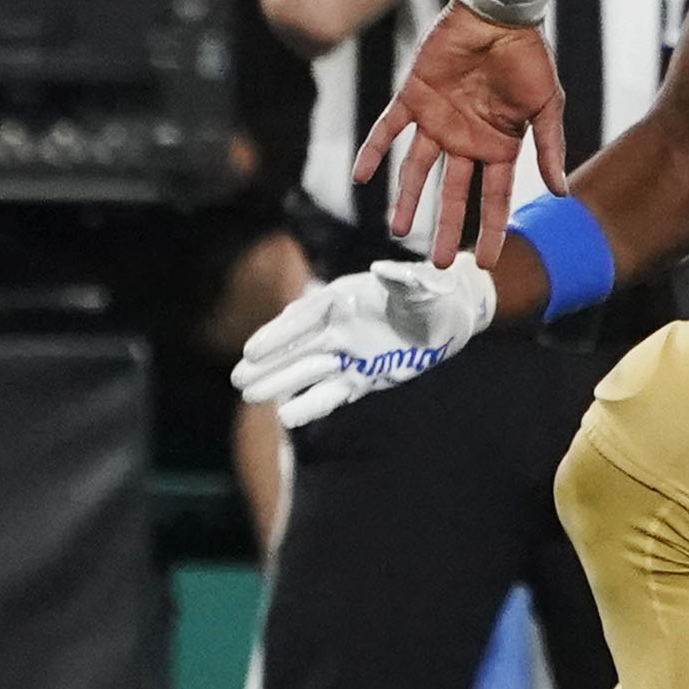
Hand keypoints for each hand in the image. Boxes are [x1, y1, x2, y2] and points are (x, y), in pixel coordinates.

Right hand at [232, 257, 500, 427]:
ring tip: (250, 397)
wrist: (450, 316)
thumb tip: (384, 270)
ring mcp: (349, 354)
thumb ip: (403, 280)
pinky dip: (313, 405)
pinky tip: (288, 418)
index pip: (303, 319)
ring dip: (280, 384)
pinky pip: (334, 394)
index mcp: (344, 300)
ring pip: (308, 372)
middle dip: (268, 363)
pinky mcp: (363, 377)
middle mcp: (339, 328)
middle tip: (238, 379)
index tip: (251, 350)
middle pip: (296, 348)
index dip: (277, 335)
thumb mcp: (423, 284)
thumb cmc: (434, 293)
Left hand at [356, 5, 567, 264]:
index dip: (492, 230)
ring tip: (397, 231)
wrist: (498, 14)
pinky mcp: (413, 98)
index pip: (494, 198)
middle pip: (453, 193)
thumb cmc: (528, 56)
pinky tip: (360, 176)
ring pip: (417, 170)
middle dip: (446, 227)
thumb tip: (561, 192)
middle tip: (440, 264)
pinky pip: (388, 130)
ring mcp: (437, 121)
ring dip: (406, 199)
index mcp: (498, 145)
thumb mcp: (547, 105)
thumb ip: (548, 148)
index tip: (489, 263)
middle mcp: (465, 140)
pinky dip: (373, 151)